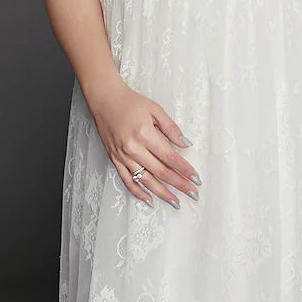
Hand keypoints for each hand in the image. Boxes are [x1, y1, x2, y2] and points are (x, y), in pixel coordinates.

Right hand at [88, 80, 201, 208]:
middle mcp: (134, 148)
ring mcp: (123, 156)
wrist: (105, 99)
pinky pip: (127, 181)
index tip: (196, 178)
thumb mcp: (155, 109)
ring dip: (162, 193)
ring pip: (145, 181)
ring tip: (176, 202)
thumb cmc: (130, 102)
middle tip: (193, 193)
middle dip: (179, 184)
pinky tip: (150, 199)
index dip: (185, 170)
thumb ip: (171, 128)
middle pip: (161, 172)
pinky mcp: (114, 159)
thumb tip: (186, 143)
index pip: (170, 157)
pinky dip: (138, 192)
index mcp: (145, 134)